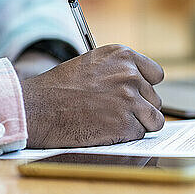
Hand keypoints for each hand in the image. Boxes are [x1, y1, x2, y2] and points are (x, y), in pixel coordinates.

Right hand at [21, 44, 164, 147]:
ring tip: (112, 122)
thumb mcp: (93, 64)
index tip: (134, 94)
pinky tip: (105, 130)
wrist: (39, 109)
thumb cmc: (61, 88)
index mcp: (123, 56)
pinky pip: (139, 134)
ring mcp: (129, 100)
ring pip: (153, 119)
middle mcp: (130, 74)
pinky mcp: (125, 124)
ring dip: (137, 124)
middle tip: (112, 111)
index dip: (144, 88)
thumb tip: (144, 85)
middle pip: (154, 99)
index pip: (156, 75)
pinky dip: (125, 137)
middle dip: (139, 108)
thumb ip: (120, 70)